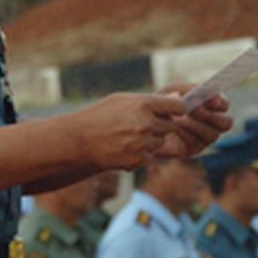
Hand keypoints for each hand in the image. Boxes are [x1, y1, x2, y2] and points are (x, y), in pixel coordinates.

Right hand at [72, 93, 186, 169]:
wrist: (79, 141)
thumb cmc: (100, 116)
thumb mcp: (123, 100)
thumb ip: (151, 100)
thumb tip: (176, 98)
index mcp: (143, 104)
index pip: (178, 106)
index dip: (176, 109)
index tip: (173, 110)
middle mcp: (146, 123)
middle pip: (172, 125)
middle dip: (162, 124)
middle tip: (144, 123)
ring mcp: (143, 143)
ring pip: (161, 141)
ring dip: (152, 139)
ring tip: (130, 135)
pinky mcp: (139, 160)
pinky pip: (151, 155)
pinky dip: (142, 152)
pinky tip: (125, 147)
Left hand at [153, 83, 232, 158]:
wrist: (143, 122)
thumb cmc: (161, 103)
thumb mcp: (172, 91)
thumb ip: (187, 90)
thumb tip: (197, 95)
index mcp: (210, 107)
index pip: (224, 105)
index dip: (221, 102)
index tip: (212, 100)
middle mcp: (211, 124)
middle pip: (225, 123)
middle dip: (211, 115)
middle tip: (196, 109)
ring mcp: (203, 139)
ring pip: (211, 134)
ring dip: (195, 124)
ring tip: (178, 117)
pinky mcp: (190, 150)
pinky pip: (195, 142)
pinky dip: (184, 133)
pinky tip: (173, 126)